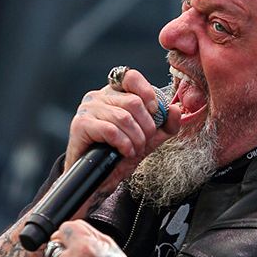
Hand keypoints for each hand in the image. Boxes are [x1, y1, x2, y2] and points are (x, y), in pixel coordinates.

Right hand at [67, 67, 180, 194]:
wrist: (98, 178)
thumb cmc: (120, 154)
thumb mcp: (149, 139)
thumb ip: (165, 125)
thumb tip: (175, 109)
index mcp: (114, 94)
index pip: (131, 77)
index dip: (148, 93)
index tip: (154, 112)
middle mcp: (99, 96)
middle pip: (133, 102)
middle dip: (146, 127)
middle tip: (144, 142)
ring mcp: (88, 109)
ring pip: (123, 117)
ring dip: (135, 139)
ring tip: (134, 150)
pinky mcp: (81, 124)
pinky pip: (110, 130)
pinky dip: (124, 143)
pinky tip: (125, 152)